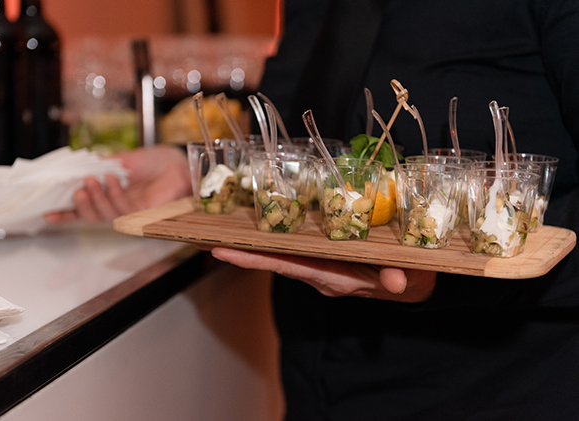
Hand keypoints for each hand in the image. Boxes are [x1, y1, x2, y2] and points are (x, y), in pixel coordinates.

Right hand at [44, 145, 191, 223]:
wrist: (176, 163)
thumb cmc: (153, 162)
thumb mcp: (121, 161)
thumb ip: (100, 168)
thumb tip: (78, 171)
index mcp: (109, 196)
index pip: (84, 209)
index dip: (65, 214)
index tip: (46, 213)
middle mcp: (117, 208)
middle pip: (91, 216)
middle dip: (80, 204)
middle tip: (77, 189)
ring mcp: (130, 214)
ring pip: (104, 215)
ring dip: (96, 198)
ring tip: (91, 181)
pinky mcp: (143, 216)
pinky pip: (123, 210)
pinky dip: (114, 194)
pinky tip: (112, 179)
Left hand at [210, 247, 436, 302]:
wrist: (411, 285)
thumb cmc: (409, 279)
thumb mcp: (410, 279)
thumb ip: (401, 279)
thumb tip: (396, 281)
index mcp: (334, 278)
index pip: (286, 267)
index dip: (255, 260)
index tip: (224, 252)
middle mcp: (320, 274)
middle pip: (274, 261)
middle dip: (242, 251)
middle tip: (208, 238)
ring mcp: (320, 267)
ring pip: (280, 255)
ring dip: (254, 245)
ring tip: (223, 230)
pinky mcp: (324, 258)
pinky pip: (293, 249)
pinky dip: (274, 240)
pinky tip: (261, 227)